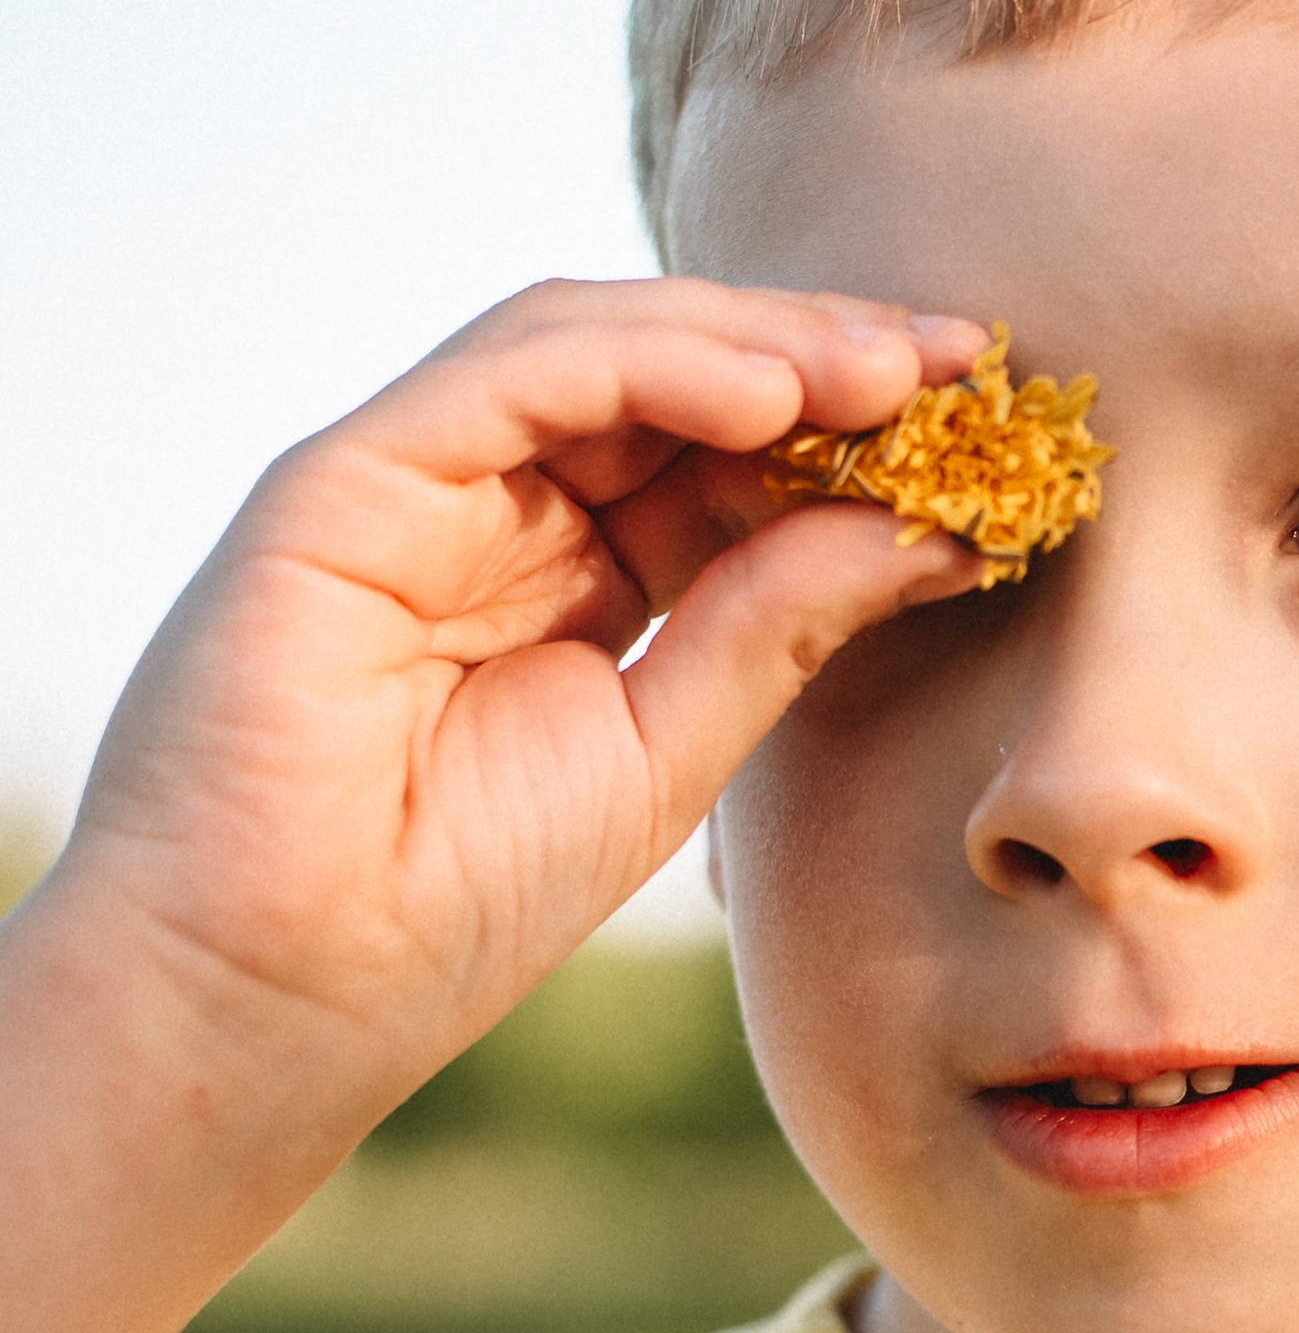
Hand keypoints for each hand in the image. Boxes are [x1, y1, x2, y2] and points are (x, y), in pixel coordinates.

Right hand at [61, 274, 987, 1137]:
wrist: (279, 991)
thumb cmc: (453, 899)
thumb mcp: (667, 749)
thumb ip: (776, 623)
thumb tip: (934, 528)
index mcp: (572, 568)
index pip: (721, 450)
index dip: (855, 425)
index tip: (986, 421)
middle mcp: (493, 503)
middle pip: (673, 374)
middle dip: (826, 355)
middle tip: (962, 362)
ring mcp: (416, 481)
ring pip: (598, 344)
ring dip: (756, 341)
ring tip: (886, 372)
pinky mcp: (345, 481)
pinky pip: (511, 374)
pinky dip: (647, 363)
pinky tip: (770, 395)